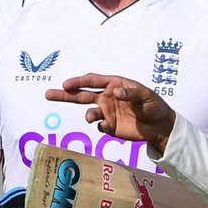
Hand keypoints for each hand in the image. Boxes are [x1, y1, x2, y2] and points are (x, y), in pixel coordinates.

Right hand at [45, 73, 175, 147]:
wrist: (160, 126)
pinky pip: (100, 126)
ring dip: (89, 115)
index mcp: (113, 84)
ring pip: (89, 112)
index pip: (92, 81)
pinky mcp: (110, 127)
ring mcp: (107, 112)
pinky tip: (108, 127)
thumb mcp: (146, 96)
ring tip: (92, 118)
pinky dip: (101, 127)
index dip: (79, 82)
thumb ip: (130, 93)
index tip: (67, 85)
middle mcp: (106, 97)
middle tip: (48, 94)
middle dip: (65, 94)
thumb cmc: (154, 105)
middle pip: (81, 95)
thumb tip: (115, 92)